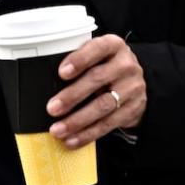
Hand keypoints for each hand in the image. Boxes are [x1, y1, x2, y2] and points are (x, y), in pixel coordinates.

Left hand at [45, 34, 145, 148]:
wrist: (136, 82)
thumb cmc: (106, 65)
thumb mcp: (98, 55)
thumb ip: (80, 61)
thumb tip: (48, 80)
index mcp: (114, 45)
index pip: (97, 48)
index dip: (79, 60)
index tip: (61, 73)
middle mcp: (126, 64)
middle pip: (97, 79)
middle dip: (72, 96)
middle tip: (52, 108)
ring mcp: (133, 87)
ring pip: (103, 105)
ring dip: (77, 120)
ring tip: (57, 130)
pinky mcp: (133, 109)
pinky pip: (108, 124)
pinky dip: (88, 134)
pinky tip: (72, 140)